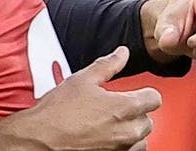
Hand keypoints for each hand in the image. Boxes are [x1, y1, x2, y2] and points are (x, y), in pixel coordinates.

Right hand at [0, 47, 160, 150]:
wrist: (41, 138)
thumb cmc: (58, 112)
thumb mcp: (81, 80)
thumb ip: (107, 65)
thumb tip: (122, 54)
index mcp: (125, 107)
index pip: (154, 98)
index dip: (143, 92)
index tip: (132, 93)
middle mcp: (128, 132)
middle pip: (148, 120)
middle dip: (134, 112)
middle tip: (112, 108)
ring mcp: (122, 149)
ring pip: (141, 139)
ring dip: (130, 131)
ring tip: (108, 125)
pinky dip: (122, 145)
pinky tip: (104, 137)